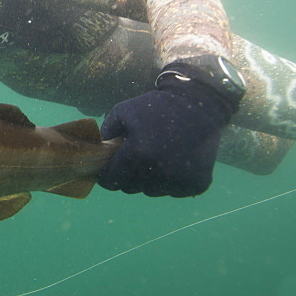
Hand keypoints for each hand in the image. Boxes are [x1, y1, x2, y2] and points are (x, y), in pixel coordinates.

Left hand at [97, 68, 236, 196]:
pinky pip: (173, 191)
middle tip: (134, 158)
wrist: (199, 104)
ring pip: (152, 191)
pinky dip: (170, 181)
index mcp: (138, 154)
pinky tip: (174, 161)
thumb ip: (105, 133)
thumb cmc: (156, 106)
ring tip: (156, 157)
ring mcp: (180, 180)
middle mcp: (159, 172)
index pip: (111, 180)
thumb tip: (96, 151)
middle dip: (127, 175)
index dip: (106, 176)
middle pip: (130, 188)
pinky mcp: (197, 184)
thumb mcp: (122, 111)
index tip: (106, 171)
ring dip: (149, 179)